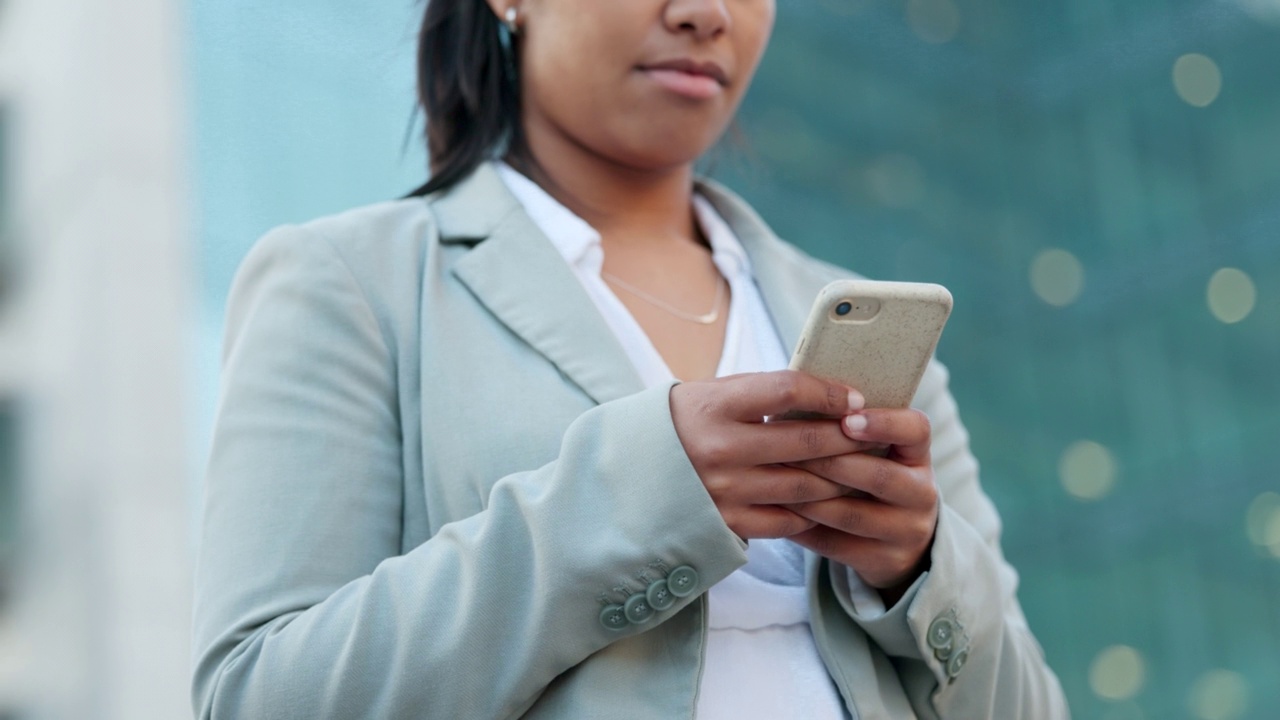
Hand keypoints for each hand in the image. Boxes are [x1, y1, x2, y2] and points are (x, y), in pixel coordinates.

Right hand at [669, 371, 879, 538]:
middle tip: (870, 434)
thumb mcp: (713, 395)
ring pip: (805, 485)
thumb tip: (830, 397)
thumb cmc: (684, 424)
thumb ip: (763, 395)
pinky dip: (812, 510)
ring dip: (839, 477)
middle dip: (848, 437)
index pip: (788, 390)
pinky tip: (824, 499)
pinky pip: (787, 519)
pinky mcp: (727, 523)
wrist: (628, 473)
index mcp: (715, 406)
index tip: (855, 398)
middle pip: (806, 442)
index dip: (829, 393)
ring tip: (859, 468)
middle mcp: (719, 449)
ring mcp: (724, 490)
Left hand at [784, 408, 938, 601]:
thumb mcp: (875, 451)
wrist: (896, 540)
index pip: (916, 430)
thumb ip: (846, 429)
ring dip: (809, 495)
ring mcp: (905, 531)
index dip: (885, 423)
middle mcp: (921, 493)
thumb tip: (791, 401)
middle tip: (787, 447)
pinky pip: (834, 545)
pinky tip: (775, 511)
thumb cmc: (869, 476)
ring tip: (775, 478)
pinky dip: (801, 526)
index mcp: (918, 455)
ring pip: (852, 514)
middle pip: (880, 476)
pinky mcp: (882, 561)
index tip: (848, 418)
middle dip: (830, 461)